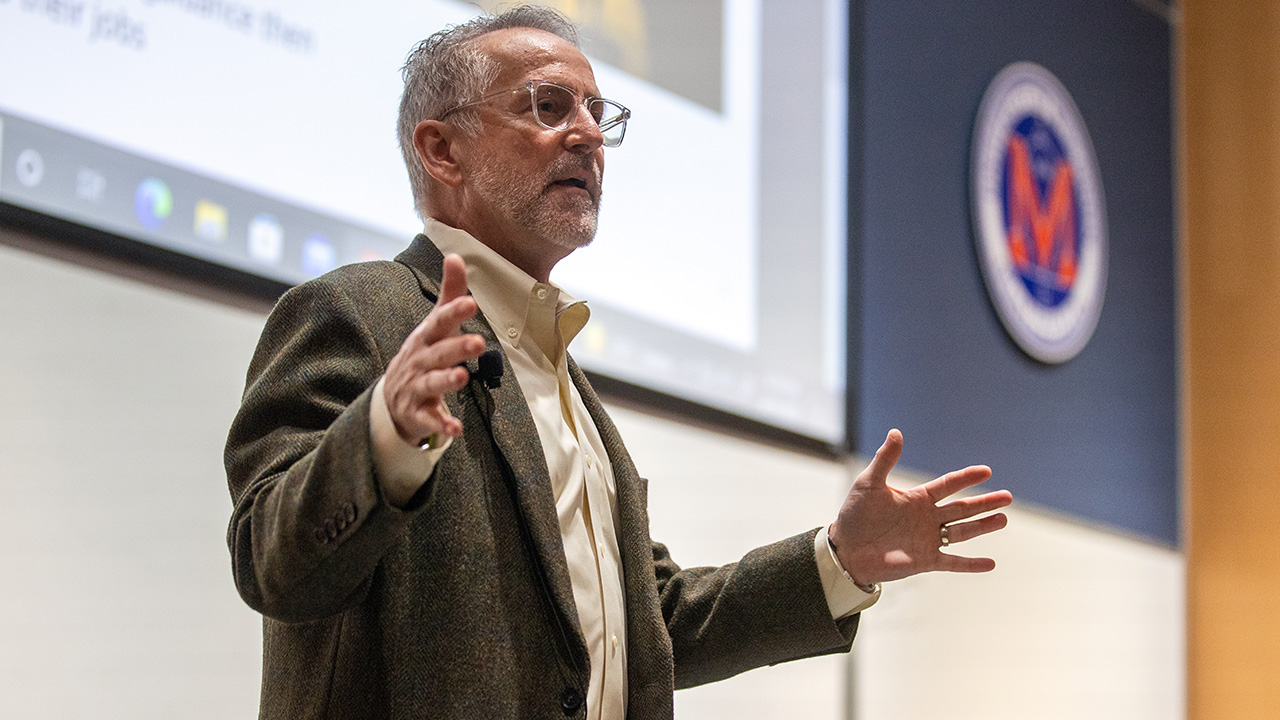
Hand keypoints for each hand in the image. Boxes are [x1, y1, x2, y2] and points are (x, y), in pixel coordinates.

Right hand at [383, 254, 484, 443]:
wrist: (391, 400)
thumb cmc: (422, 355)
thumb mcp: (434, 325)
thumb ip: (449, 294)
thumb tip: (456, 255)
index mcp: (426, 338)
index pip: (439, 322)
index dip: (453, 313)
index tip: (471, 302)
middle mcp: (419, 361)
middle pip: (438, 353)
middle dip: (456, 347)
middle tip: (479, 342)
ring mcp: (416, 388)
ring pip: (431, 383)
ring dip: (446, 381)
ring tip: (462, 377)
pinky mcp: (418, 414)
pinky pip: (429, 420)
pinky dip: (442, 424)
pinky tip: (455, 429)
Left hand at [829, 429, 1011, 585]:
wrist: (845, 549)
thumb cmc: (855, 515)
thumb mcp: (869, 483)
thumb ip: (885, 460)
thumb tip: (896, 432)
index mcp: (917, 498)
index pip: (948, 485)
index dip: (966, 478)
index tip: (987, 471)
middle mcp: (927, 518)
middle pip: (962, 509)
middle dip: (984, 502)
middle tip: (1008, 496)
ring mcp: (928, 539)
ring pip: (962, 532)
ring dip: (983, 526)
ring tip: (1003, 519)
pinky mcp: (924, 560)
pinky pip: (952, 563)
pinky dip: (971, 564)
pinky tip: (991, 564)